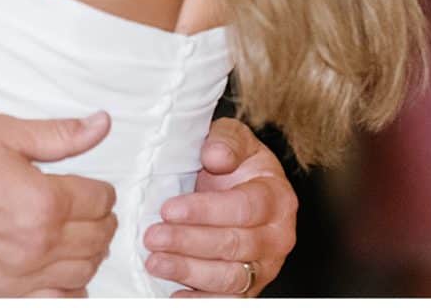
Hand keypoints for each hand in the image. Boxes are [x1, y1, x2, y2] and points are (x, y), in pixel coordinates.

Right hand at [0, 109, 116, 295]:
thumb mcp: (7, 134)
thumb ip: (60, 134)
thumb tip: (100, 125)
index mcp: (44, 200)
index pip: (99, 201)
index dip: (102, 190)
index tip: (96, 188)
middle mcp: (38, 244)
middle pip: (97, 238)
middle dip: (102, 221)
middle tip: (93, 210)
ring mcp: (22, 275)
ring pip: (83, 272)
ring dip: (91, 253)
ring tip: (81, 236)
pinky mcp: (4, 295)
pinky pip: (57, 301)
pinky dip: (71, 289)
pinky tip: (65, 272)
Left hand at [143, 117, 296, 295]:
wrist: (242, 187)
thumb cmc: (236, 162)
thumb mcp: (234, 138)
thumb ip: (227, 140)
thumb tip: (215, 156)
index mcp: (277, 197)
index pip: (243, 208)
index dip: (204, 211)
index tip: (168, 209)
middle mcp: (278, 237)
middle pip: (234, 245)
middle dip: (189, 242)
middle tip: (152, 238)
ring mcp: (265, 267)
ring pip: (230, 277)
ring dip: (190, 272)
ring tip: (155, 262)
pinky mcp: (250, 287)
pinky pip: (229, 300)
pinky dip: (201, 301)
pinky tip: (175, 296)